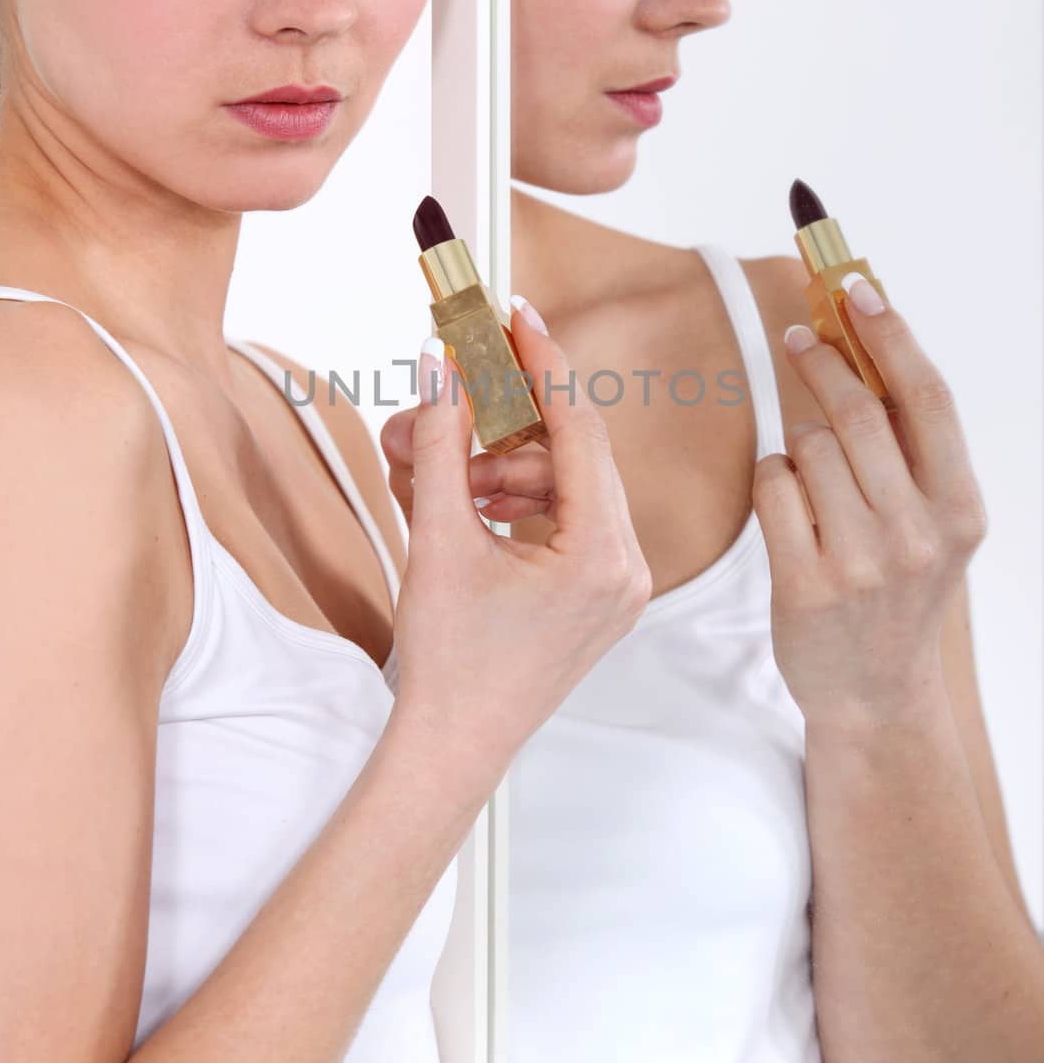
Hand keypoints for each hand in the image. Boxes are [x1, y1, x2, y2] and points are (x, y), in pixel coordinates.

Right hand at [387, 299, 651, 786]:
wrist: (451, 748)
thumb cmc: (448, 660)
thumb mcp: (438, 540)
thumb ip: (441, 442)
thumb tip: (441, 366)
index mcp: (603, 555)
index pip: (579, 428)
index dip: (543, 362)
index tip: (515, 314)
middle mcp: (628, 567)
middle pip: (571, 454)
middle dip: (501, 426)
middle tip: (448, 395)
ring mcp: (620, 585)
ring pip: (564, 485)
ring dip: (499, 466)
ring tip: (433, 468)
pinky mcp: (600, 596)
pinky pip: (566, 519)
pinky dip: (517, 500)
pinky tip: (468, 499)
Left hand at [752, 274, 988, 729]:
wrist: (875, 692)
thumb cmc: (898, 588)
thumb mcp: (931, 522)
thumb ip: (910, 447)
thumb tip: (869, 345)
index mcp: (960, 508)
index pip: (925, 399)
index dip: (891, 335)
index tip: (857, 288)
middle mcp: (918, 533)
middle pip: (857, 414)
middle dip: (824, 365)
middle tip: (799, 336)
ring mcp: (861, 562)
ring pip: (807, 447)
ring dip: (799, 443)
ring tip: (813, 477)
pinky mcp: (806, 585)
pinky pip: (773, 489)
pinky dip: (774, 482)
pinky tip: (791, 508)